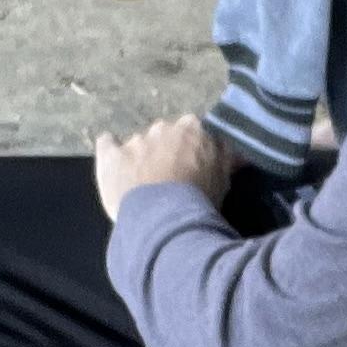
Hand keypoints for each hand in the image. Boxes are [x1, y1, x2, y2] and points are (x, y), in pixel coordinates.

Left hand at [94, 113, 233, 221]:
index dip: (193, 148)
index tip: (194, 164)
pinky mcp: (110, 156)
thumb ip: (227, 160)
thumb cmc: (199, 199)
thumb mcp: (223, 180)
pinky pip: (107, 144)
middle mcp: (163, 128)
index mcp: (193, 128)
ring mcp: (134, 141)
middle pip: (165, 135)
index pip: (194, 130)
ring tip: (144, 183)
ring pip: (139, 143)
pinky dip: (110, 149)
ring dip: (141, 157)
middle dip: (166, 150)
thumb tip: (238, 152)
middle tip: (170, 177)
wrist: (163, 219)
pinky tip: (113, 159)